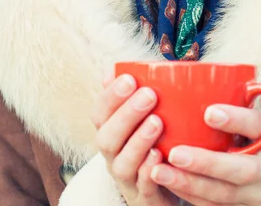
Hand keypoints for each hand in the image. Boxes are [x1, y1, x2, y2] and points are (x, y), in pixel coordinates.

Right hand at [90, 72, 177, 205]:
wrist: (161, 189)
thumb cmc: (151, 142)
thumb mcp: (141, 116)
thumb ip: (131, 93)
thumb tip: (113, 68)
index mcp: (110, 132)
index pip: (99, 113)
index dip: (111, 96)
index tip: (130, 79)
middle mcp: (113, 155)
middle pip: (107, 137)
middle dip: (126, 115)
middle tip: (149, 95)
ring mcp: (127, 178)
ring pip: (122, 163)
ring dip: (138, 141)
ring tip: (157, 122)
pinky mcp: (144, 197)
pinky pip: (142, 187)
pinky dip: (148, 171)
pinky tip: (160, 156)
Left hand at [150, 104, 260, 205]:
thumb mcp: (257, 119)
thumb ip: (236, 103)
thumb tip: (197, 79)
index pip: (256, 124)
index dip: (235, 119)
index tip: (209, 112)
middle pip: (241, 170)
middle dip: (206, 163)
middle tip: (175, 153)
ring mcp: (260, 194)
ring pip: (223, 194)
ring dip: (189, 184)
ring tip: (159, 171)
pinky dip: (189, 197)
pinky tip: (168, 183)